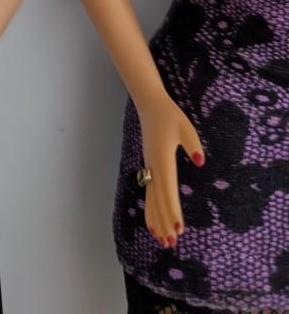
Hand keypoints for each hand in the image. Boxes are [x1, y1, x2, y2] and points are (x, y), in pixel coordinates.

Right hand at [136, 90, 204, 247]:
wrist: (150, 105)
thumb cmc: (170, 115)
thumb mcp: (186, 127)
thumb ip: (193, 144)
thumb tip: (199, 161)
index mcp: (163, 160)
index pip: (168, 190)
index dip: (173, 209)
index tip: (179, 228)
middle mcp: (154, 167)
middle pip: (158, 199)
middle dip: (165, 221)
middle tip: (171, 242)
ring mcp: (149, 168)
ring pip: (151, 199)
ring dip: (156, 220)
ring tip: (162, 240)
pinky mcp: (149, 167)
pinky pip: (148, 193)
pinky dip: (150, 209)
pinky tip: (152, 223)